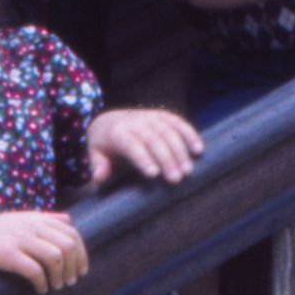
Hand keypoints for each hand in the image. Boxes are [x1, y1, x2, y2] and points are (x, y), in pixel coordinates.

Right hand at [0, 211, 87, 292]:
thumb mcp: (17, 219)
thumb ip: (43, 219)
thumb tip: (68, 219)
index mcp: (35, 218)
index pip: (71, 232)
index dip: (81, 253)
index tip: (81, 270)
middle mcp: (29, 226)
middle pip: (68, 245)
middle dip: (74, 266)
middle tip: (69, 282)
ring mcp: (18, 239)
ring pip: (56, 257)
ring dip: (60, 276)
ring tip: (55, 287)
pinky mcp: (7, 254)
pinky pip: (35, 270)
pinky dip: (42, 283)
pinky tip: (40, 289)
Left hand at [87, 109, 202, 184]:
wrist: (107, 120)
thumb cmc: (103, 146)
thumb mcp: (95, 155)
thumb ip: (98, 167)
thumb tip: (100, 177)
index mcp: (117, 133)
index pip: (131, 144)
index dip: (143, 158)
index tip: (154, 174)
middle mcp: (135, 122)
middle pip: (153, 139)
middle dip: (166, 158)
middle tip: (176, 179)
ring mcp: (149, 117)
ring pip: (168, 130)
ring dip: (180, 150)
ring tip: (188, 170)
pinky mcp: (161, 115)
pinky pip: (177, 121)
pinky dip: (189, 133)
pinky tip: (199, 149)